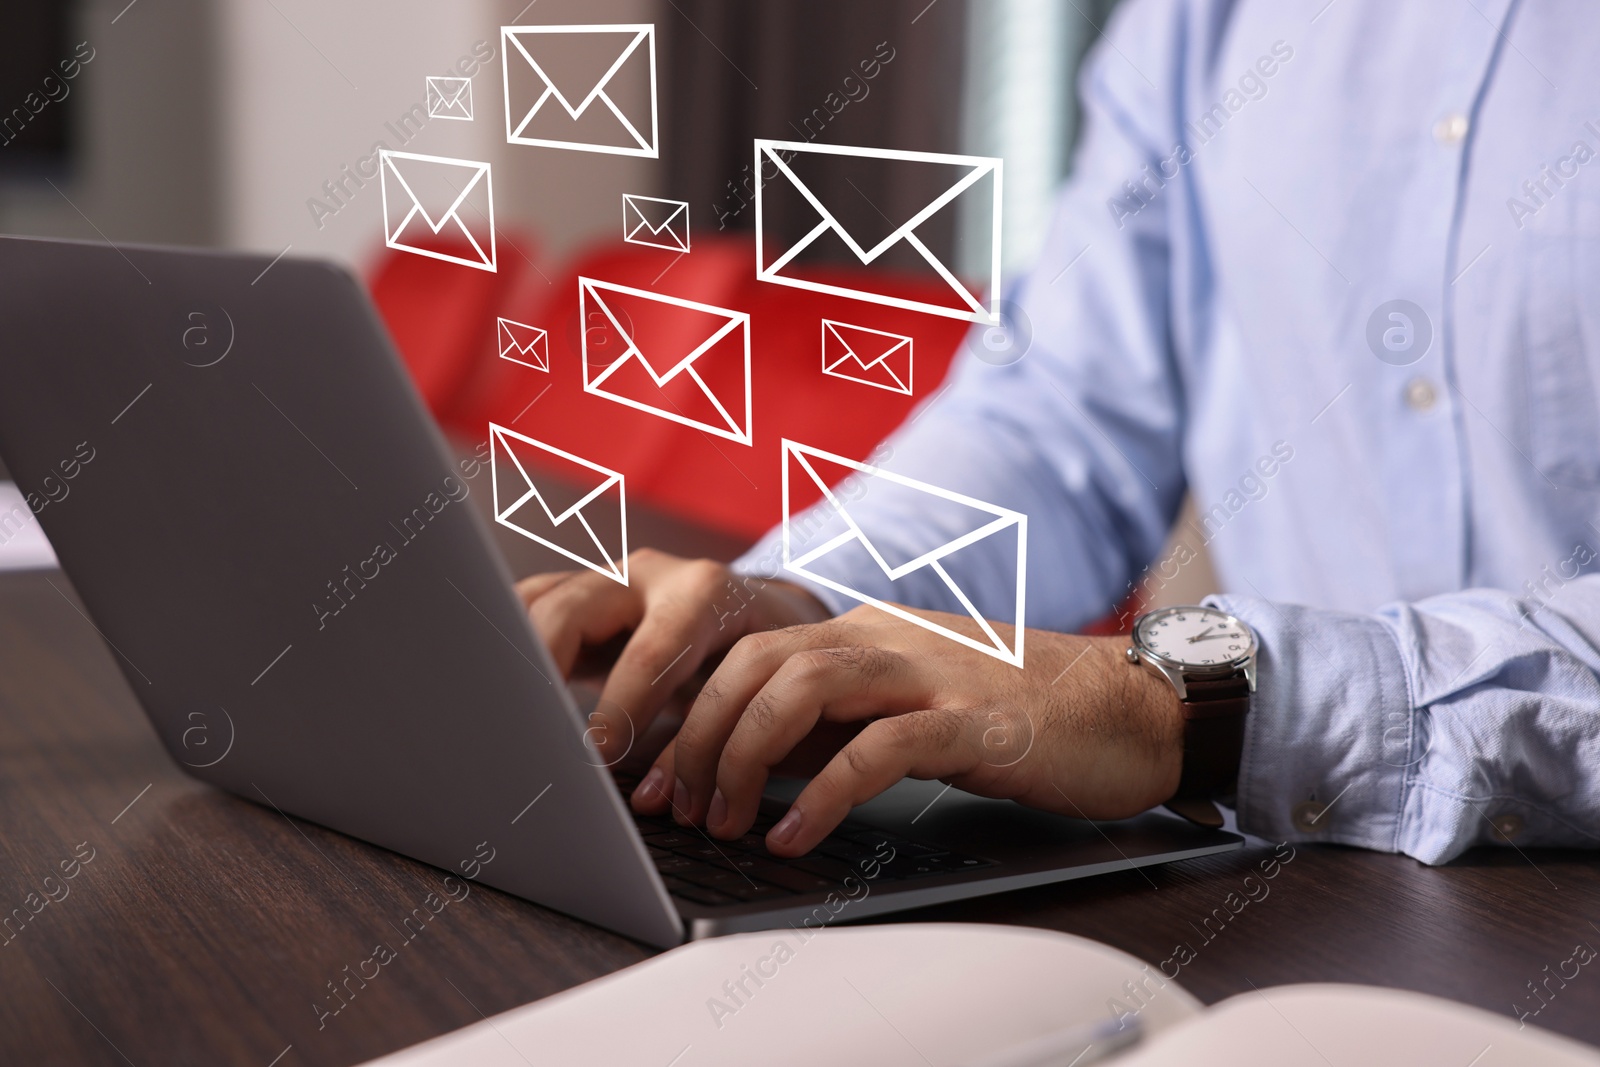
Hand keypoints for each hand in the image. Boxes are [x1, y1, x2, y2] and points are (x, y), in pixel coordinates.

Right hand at [517, 550, 831, 764]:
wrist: (766, 613)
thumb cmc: (762, 662)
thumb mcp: (750, 694)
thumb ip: (700, 741)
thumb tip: (650, 799)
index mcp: (704, 594)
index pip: (652, 649)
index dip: (620, 704)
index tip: (595, 754)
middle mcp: (649, 574)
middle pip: (573, 609)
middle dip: (543, 670)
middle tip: (527, 730)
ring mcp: (608, 578)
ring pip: (538, 601)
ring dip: (512, 653)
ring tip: (494, 708)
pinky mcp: (579, 593)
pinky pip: (528, 607)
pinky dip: (508, 643)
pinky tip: (493, 686)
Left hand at [631, 602, 1185, 856]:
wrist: (1131, 705)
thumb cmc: (1021, 712)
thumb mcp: (910, 704)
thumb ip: (839, 720)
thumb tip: (755, 762)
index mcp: (863, 631)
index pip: (746, 651)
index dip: (687, 710)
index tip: (656, 774)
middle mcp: (884, 638)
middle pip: (756, 664)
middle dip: (697, 736)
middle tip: (675, 804)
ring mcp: (929, 673)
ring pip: (801, 690)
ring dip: (744, 758)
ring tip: (722, 820)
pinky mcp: (973, 719)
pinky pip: (877, 750)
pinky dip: (822, 795)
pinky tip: (793, 836)